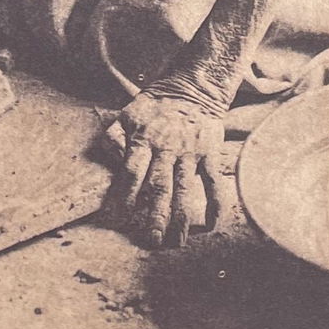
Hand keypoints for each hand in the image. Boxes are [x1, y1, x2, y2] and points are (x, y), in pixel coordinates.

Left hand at [109, 84, 233, 247]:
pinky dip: (215, 203)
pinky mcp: (210, 153)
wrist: (193, 87)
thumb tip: (114, 163)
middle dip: (154, 216)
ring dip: (181, 218)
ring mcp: (190, 153)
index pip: (131, 173)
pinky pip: (213, 181)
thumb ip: (113, 138)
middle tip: (150, 241)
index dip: (124, 197)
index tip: (117, 220)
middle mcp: (166, 149)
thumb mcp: (127, 114)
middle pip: (158, 187)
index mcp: (143, 141)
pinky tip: (213, 224)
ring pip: (185, 190)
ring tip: (176, 242)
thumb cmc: (155, 105)